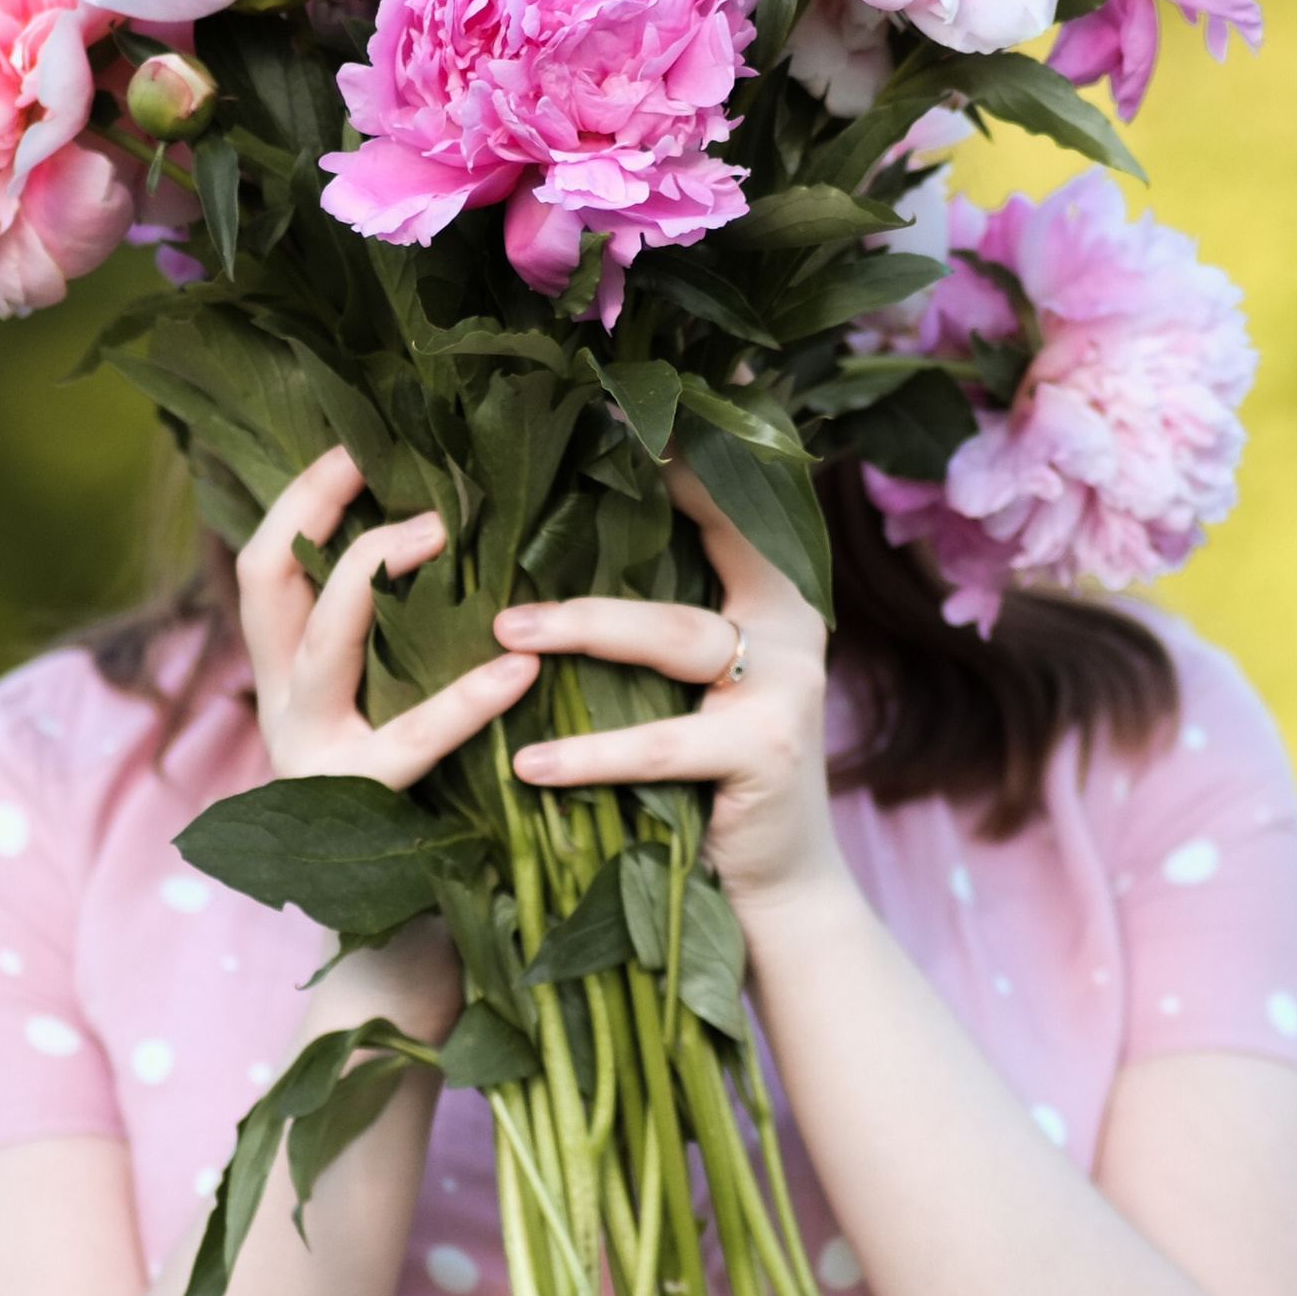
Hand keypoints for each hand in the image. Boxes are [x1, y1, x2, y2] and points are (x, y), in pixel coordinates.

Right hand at [232, 450, 541, 1051]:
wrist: (410, 967)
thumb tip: (478, 542)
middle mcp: (285, 713)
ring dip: (374, 575)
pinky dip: (464, 701)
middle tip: (383, 461)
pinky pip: (407, 744)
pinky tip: (519, 671)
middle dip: (317, 508)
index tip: (360, 440)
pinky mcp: (360, 817)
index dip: (304, 495)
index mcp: (294, 682)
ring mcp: (312, 764)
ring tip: (445, 533)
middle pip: (267, 581)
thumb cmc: (437, 828)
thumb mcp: (411, 715)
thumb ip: (420, 647)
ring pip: (317, 644)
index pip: (269, 564)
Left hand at [493, 462, 845, 920]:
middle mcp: (793, 622)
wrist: (778, 886)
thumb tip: (542, 536)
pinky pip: (665, 743)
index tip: (594, 410)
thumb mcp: (687, 681)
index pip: (722, 498)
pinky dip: (592, 755)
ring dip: (583, 628)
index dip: (669, 452)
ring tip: (503, 634)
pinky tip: (530, 762)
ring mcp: (789, 684)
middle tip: (510, 523)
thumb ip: (652, 612)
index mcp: (774, 589)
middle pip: (700, 546)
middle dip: (607, 516)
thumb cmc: (709, 774)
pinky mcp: (769, 751)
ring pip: (674, 634)